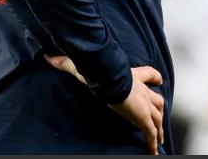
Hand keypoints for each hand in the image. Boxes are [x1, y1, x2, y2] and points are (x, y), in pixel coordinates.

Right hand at [44, 55, 164, 154]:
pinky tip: (153, 152)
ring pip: (158, 117)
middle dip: (159, 108)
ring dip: (159, 128)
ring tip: (159, 138)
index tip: (158, 80)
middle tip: (160, 117)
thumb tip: (48, 57)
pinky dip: (153, 143)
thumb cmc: (99, 71)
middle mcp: (142, 90)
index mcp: (133, 76)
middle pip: (158, 100)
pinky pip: (151, 133)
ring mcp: (144, 105)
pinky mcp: (142, 117)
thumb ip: (66, 63)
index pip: (150, 74)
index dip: (155, 78)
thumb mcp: (82, 66)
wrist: (109, 78)